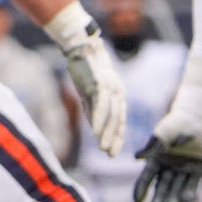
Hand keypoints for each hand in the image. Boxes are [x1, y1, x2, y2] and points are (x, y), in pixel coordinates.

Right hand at [45, 4, 126, 156]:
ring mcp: (110, 88)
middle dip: (114, 138)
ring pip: (111, 115)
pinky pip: (101, 105)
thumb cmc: (85, 68)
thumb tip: (95, 126)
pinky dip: (98, 120)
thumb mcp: (90, 90)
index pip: (120, 119)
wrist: (81, 46)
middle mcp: (118, 91)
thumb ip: (93, 107)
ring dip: (107, 133)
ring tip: (103, 147)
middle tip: (111, 154)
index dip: (117, 136)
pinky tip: (95, 132)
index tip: (113, 151)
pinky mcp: (100, 84)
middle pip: (118, 120)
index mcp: (118, 94)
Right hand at [131, 134, 201, 201]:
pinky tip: (187, 200)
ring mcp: (183, 169)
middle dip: (159, 200)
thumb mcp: (164, 133)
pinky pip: (192, 184)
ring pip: (177, 188)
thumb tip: (137, 158)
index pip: (147, 177)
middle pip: (162, 187)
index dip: (141, 189)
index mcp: (157, 158)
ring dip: (174, 200)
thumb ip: (153, 146)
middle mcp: (168, 166)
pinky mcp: (198, 170)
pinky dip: (189, 192)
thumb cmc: (179, 122)